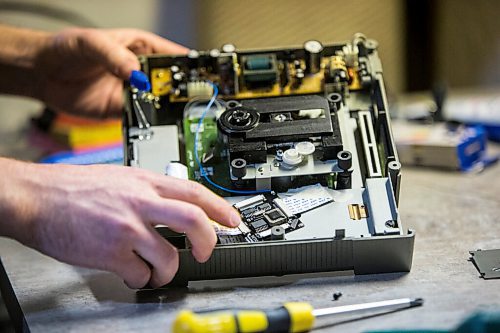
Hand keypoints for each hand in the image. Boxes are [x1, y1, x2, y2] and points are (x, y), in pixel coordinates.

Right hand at [0, 159, 240, 287]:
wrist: (36, 197)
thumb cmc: (72, 188)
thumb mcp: (120, 177)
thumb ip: (148, 191)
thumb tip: (172, 206)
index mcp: (145, 182)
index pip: (194, 192)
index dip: (220, 207)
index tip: (233, 220)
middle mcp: (140, 202)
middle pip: (194, 220)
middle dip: (209, 241)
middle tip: (206, 252)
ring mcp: (127, 227)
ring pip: (169, 256)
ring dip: (169, 271)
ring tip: (159, 272)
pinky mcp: (110, 252)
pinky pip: (139, 274)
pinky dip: (141, 279)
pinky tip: (133, 274)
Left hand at [34, 27, 187, 117]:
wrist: (42, 74)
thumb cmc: (65, 49)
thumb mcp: (91, 44)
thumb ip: (115, 57)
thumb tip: (137, 75)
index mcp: (141, 47)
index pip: (173, 56)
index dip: (189, 66)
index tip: (201, 76)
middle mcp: (140, 70)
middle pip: (171, 83)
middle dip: (183, 91)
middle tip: (192, 99)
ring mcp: (133, 91)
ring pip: (159, 102)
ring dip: (167, 109)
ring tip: (177, 113)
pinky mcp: (122, 110)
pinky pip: (141, 117)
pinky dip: (148, 122)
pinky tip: (154, 122)